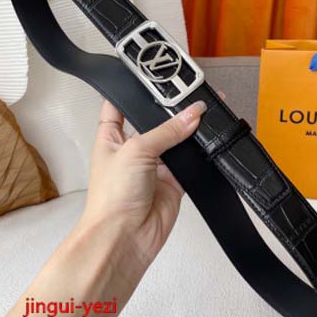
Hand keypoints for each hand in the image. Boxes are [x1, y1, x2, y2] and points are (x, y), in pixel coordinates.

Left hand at [82, 99, 206, 265]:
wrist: (124, 237)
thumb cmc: (111, 198)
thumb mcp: (135, 151)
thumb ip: (166, 131)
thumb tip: (191, 114)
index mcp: (111, 138)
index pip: (118, 106)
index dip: (130, 93)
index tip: (147, 79)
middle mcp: (132, 150)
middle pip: (154, 122)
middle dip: (170, 111)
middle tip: (187, 96)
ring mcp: (153, 166)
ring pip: (175, 141)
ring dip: (187, 131)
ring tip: (201, 114)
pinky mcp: (172, 181)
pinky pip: (189, 162)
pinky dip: (198, 153)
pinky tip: (205, 140)